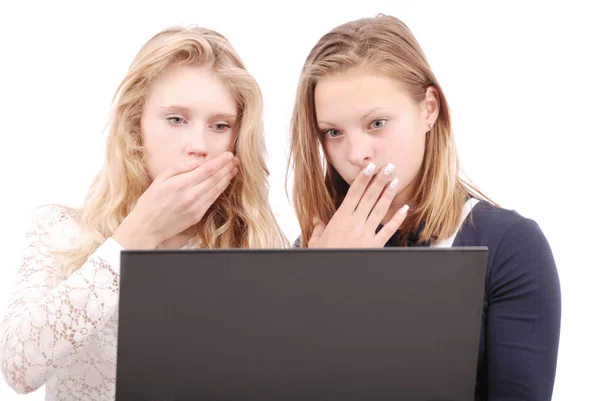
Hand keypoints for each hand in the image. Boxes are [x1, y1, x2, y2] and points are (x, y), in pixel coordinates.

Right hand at [112, 152, 238, 248]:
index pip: (207, 169)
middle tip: (236, 160)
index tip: (229, 155)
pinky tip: (225, 183)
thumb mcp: (160, 179)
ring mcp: (196, 207)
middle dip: (227, 168)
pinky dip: (220, 190)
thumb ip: (179, 167)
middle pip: (215, 179)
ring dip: (227, 178)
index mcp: (181, 184)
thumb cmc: (151, 202)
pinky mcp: (198, 215)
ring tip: (234, 169)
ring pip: (216, 189)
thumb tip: (197, 160)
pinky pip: (212, 200)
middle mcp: (191, 196)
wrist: (147, 227)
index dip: (221, 161)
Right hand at [308, 162, 408, 247]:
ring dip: (388, 194)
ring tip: (395, 181)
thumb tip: (317, 219)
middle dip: (379, 181)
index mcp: (340, 219)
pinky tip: (404, 209)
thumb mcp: (316, 242)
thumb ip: (319, 228)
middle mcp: (354, 223)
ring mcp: (365, 234)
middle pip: (369, 197)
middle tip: (389, 167)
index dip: (362, 179)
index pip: (353, 194)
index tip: (370, 166)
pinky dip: (397, 219)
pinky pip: (388, 230)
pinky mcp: (374, 246)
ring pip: (379, 210)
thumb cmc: (324, 257)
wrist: (332, 276)